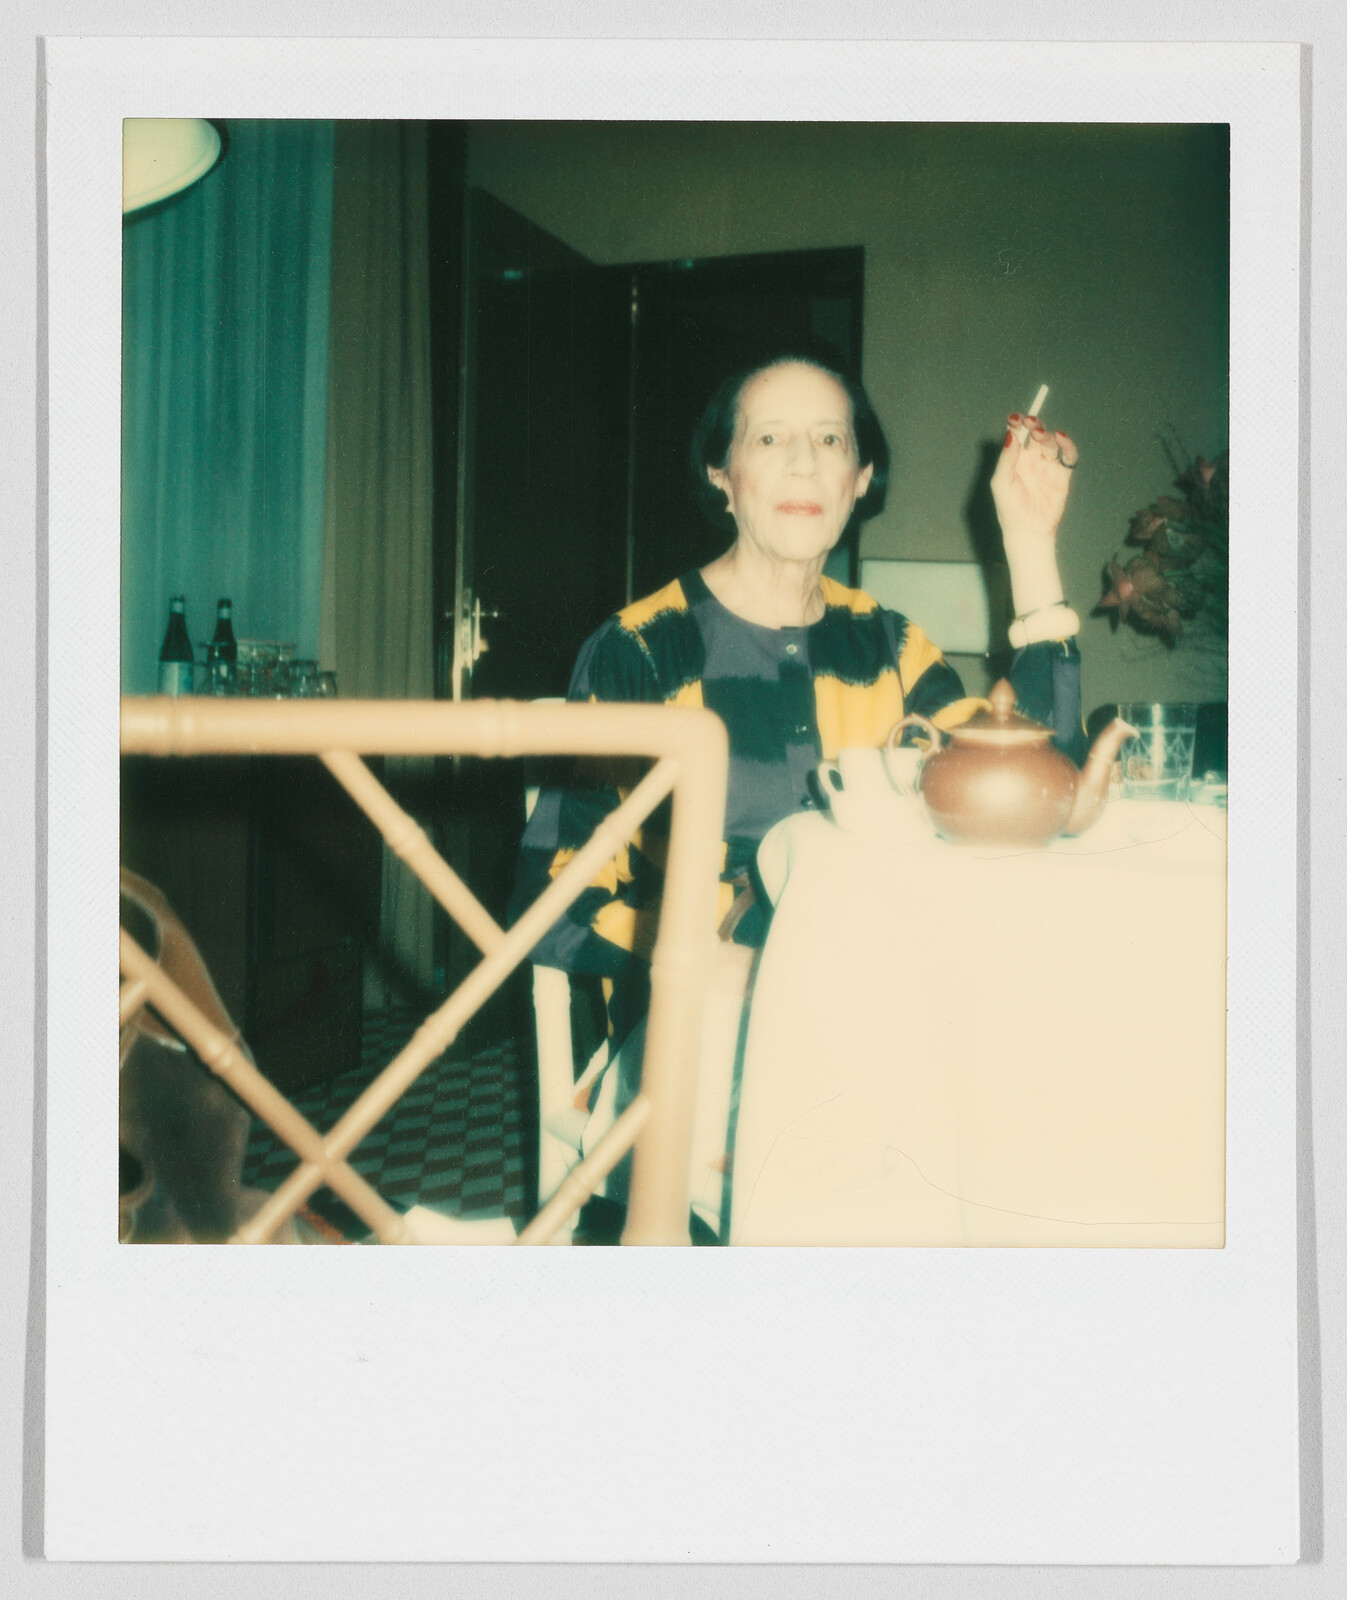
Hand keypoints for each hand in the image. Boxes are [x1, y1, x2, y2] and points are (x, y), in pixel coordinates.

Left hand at [990, 414, 1078, 554]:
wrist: (1027, 530)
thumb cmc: (1010, 508)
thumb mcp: (1001, 482)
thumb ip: (1006, 459)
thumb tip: (1011, 435)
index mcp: (1015, 459)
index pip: (1017, 435)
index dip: (1017, 424)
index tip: (1014, 418)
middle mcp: (1032, 459)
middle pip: (1035, 434)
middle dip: (1033, 425)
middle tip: (1030, 422)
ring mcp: (1048, 466)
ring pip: (1050, 442)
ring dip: (1046, 433)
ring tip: (1040, 432)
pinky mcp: (1062, 475)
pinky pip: (1068, 456)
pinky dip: (1067, 445)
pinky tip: (1060, 437)